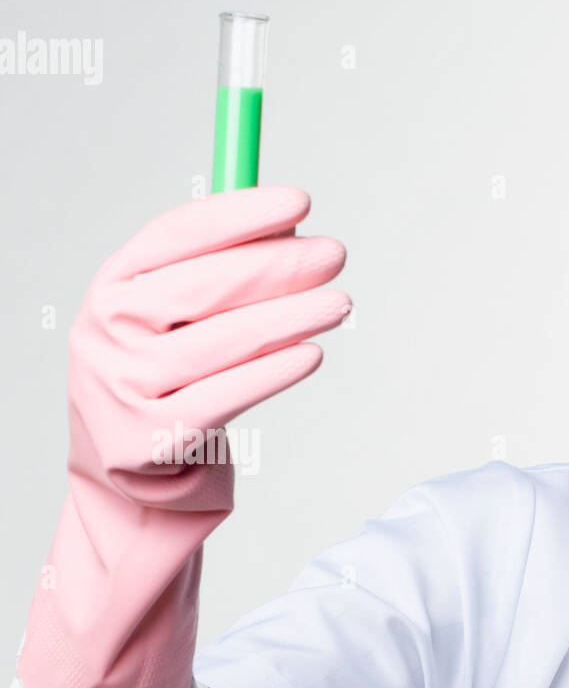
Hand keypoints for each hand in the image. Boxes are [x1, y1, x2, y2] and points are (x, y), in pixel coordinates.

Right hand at [17, 186, 350, 687]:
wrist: (129, 487)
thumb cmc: (168, 388)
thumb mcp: (175, 323)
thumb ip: (218, 278)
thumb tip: (293, 230)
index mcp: (110, 286)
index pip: (178, 234)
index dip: (240, 214)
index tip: (299, 200)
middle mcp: (107, 331)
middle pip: (205, 284)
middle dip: (279, 265)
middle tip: (336, 254)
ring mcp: (126, 386)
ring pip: (222, 340)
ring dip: (290, 315)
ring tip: (341, 302)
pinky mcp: (155, 437)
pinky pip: (228, 395)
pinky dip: (274, 371)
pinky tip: (312, 352)